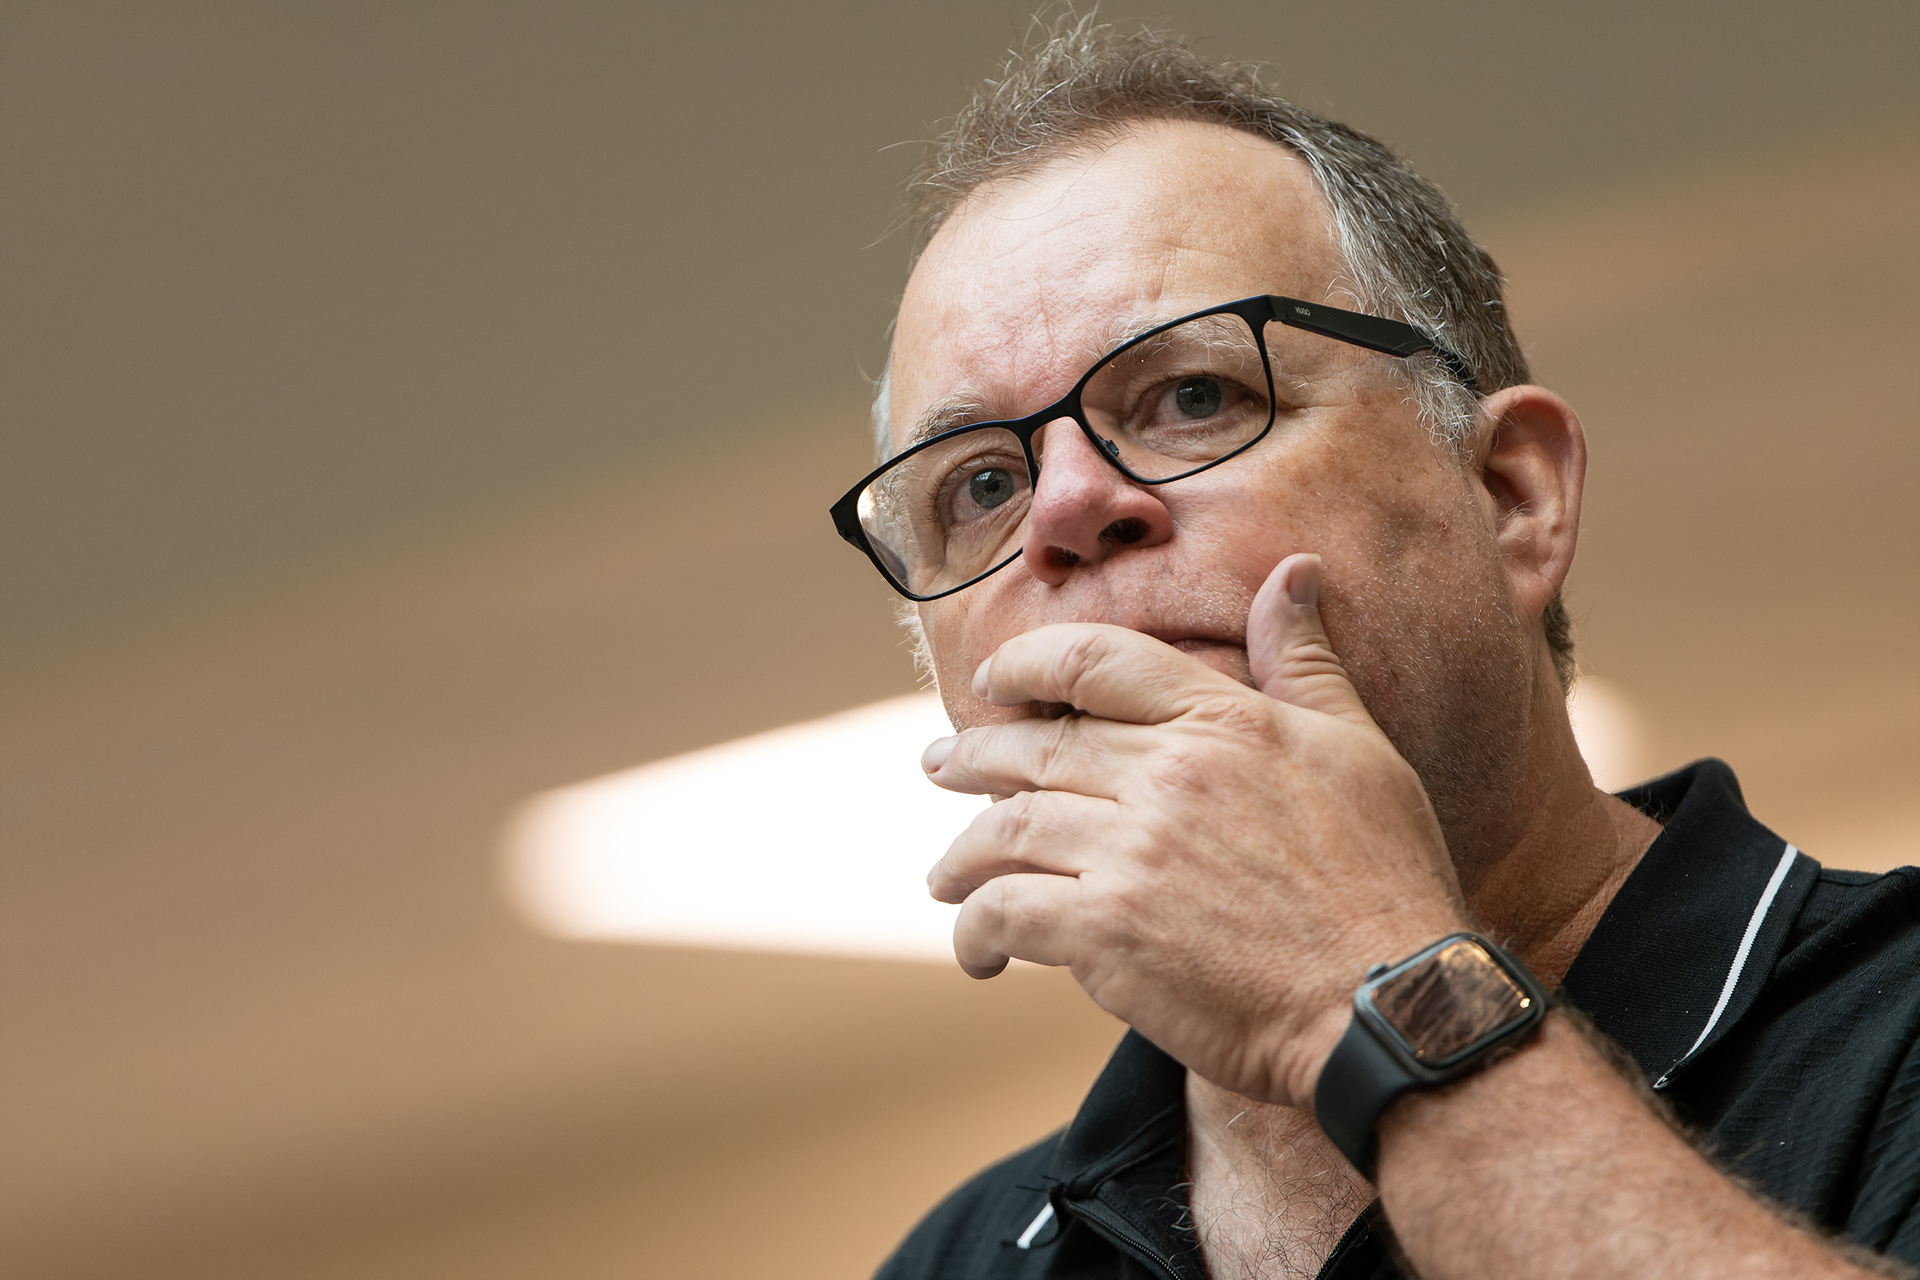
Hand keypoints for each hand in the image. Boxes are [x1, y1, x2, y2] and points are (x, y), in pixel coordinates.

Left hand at [922, 554, 1469, 1108]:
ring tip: (944, 875)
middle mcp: (1163, 775)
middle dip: (970, 758)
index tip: (992, 682)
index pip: (1093, 661)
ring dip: (961, 856)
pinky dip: (977, 931)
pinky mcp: (1107, 933)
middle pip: (1031, 749)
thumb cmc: (1382, 878)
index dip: (1027, 665)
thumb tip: (1294, 572)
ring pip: (1003, 831)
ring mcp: (1129, 854)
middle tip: (935, 767)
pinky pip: (1006, 914)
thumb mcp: (1356, 746)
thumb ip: (1303, 660)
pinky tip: (976, 952)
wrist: (1390, 1001)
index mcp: (1219, 720)